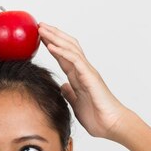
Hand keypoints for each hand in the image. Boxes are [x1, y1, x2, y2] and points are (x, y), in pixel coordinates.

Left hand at [38, 22, 135, 139]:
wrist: (112, 126)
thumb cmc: (98, 118)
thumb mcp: (76, 104)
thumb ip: (70, 94)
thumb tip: (63, 86)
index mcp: (79, 77)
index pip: (63, 57)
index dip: (52, 45)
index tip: (40, 37)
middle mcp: (84, 71)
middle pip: (67, 47)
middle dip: (53, 35)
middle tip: (39, 25)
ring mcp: (87, 72)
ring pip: (70, 49)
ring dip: (55, 38)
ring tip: (42, 29)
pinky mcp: (90, 77)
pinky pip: (75, 60)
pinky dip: (62, 52)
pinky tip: (51, 46)